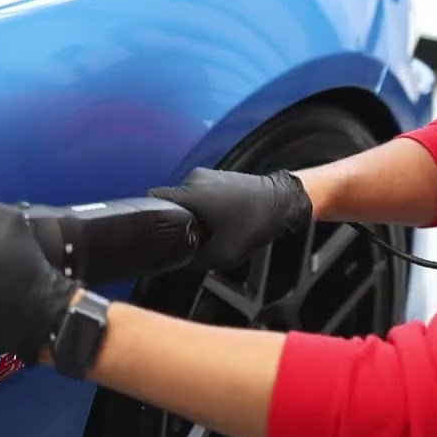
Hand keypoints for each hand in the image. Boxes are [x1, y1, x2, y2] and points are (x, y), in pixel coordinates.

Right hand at [148, 168, 311, 270]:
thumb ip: (194, 260)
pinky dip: (206, 207)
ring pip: (187, 198)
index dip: (153, 219)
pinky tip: (220, 220)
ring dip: (193, 214)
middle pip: (170, 201)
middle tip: (187, 237)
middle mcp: (193, 178)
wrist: (284, 202)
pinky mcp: (219, 176)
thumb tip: (179, 262)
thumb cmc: (255, 224)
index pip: (152, 201)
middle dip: (176, 219)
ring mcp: (207, 174)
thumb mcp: (222, 254)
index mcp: (189, 193)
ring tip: (209, 229)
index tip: (156, 232)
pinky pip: (201, 194)